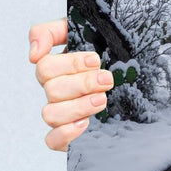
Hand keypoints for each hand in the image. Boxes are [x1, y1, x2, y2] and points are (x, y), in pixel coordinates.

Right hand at [29, 19, 112, 151]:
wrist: (137, 74)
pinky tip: (85, 123)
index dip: (70, 64)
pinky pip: (52, 140)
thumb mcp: (85, 30)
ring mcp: (61, 112)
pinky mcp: (68, 134)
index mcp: (58, 67)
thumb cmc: (108, 51)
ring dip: (78, 106)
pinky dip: (65, 133)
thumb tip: (34, 53)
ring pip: (50, 114)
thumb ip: (52, 31)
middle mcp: (57, 90)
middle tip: (106, 79)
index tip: (95, 60)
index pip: (45, 66)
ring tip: (102, 99)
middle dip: (82, 83)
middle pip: (52, 90)